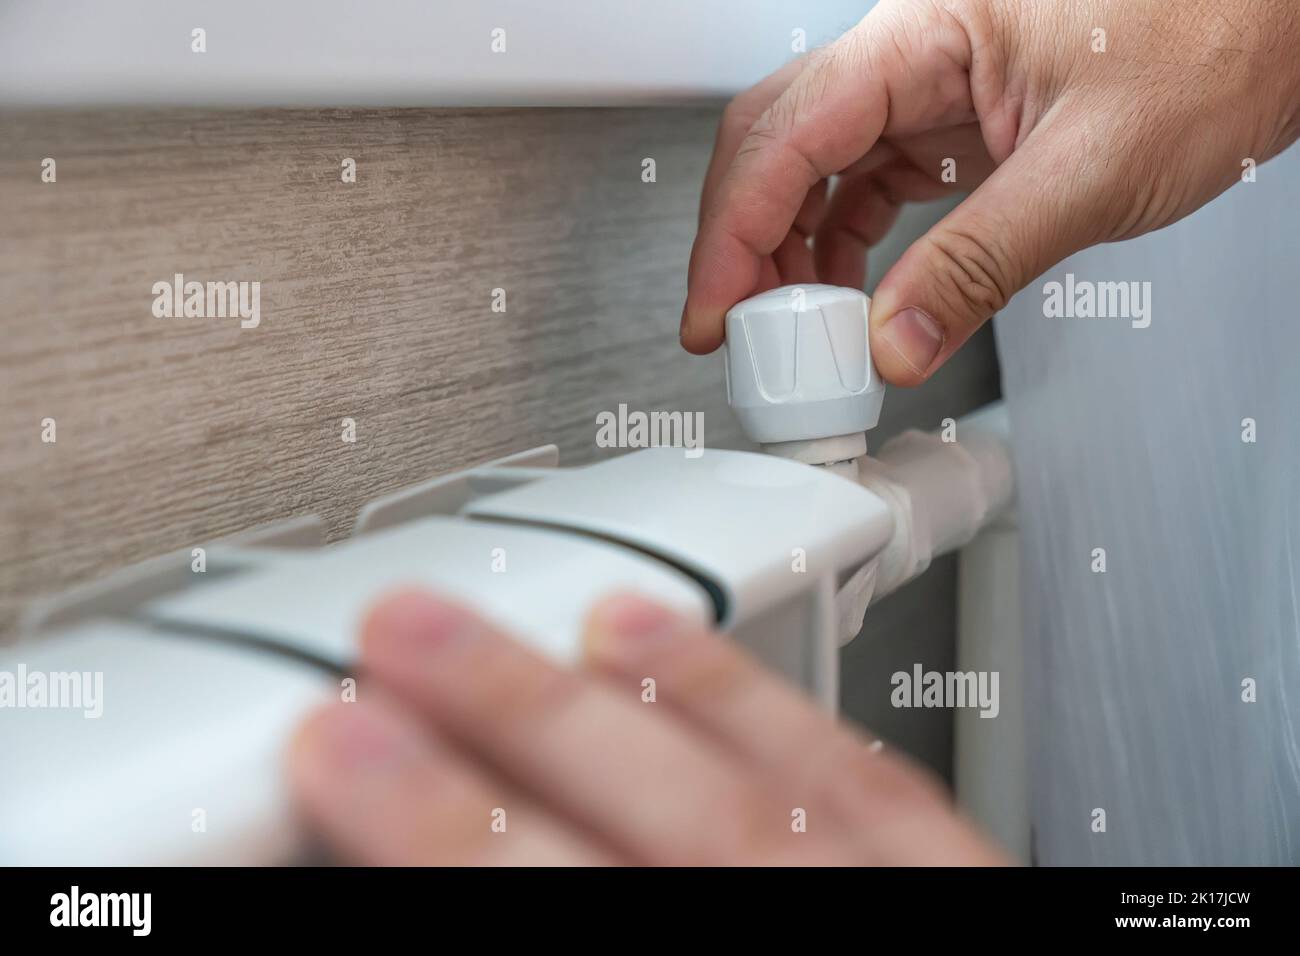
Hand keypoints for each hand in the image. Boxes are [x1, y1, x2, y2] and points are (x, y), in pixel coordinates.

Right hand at [290, 589, 1004, 864]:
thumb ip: (523, 931)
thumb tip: (425, 871)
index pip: (559, 912)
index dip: (438, 836)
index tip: (344, 755)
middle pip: (670, 839)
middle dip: (517, 732)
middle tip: (401, 643)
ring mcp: (903, 931)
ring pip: (764, 796)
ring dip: (629, 692)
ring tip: (520, 626)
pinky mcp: (967, 898)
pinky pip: (868, 786)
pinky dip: (764, 705)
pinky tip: (684, 649)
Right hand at [681, 0, 1299, 383]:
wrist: (1279, 18)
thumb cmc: (1216, 35)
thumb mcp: (1090, 170)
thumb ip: (978, 264)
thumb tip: (894, 343)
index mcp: (922, 33)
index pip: (785, 135)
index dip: (733, 232)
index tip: (716, 312)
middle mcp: (908, 54)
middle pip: (773, 145)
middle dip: (741, 243)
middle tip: (735, 331)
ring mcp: (925, 89)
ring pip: (811, 171)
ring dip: (788, 254)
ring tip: (795, 332)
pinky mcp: (950, 126)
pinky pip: (864, 187)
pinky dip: (841, 249)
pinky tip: (847, 297)